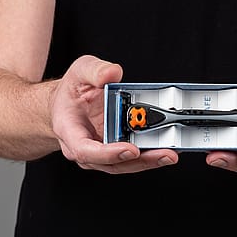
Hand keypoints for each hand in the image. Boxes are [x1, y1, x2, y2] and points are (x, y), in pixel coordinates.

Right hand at [51, 55, 178, 172]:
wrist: (66, 104)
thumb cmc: (70, 92)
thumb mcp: (79, 72)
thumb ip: (95, 71)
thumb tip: (112, 73)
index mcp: (70, 132)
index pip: (86, 150)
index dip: (108, 153)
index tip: (130, 149)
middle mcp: (85, 148)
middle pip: (112, 163)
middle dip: (140, 160)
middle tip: (164, 154)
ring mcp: (101, 153)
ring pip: (125, 164)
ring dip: (149, 161)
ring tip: (170, 153)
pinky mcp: (115, 151)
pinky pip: (132, 158)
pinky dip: (149, 154)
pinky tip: (166, 148)